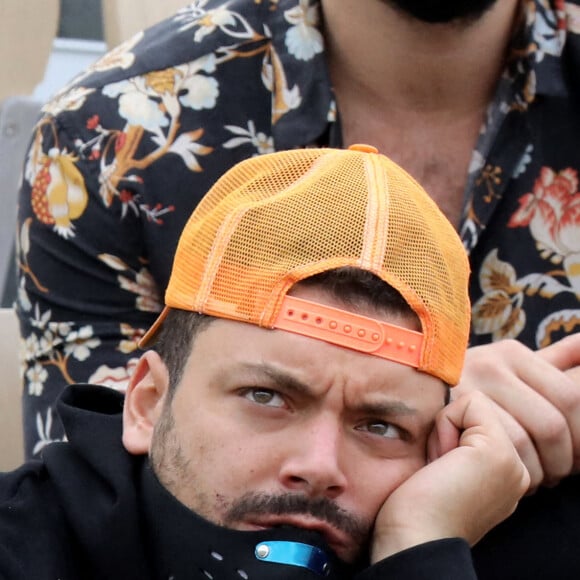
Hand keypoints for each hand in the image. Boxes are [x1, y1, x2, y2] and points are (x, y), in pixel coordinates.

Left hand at [370, 391, 528, 562]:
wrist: (412, 539)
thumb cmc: (413, 507)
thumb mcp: (444, 465)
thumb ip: (456, 440)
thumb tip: (445, 402)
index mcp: (505, 475)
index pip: (475, 418)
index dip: (446, 434)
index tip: (437, 471)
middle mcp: (518, 469)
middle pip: (476, 410)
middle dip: (447, 430)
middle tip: (438, 471)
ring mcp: (514, 462)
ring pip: (474, 405)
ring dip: (445, 430)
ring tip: (440, 468)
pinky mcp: (499, 452)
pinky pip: (470, 402)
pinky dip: (444, 425)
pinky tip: (440, 461)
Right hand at [453, 334, 579, 491]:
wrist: (413, 412)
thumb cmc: (470, 400)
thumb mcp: (511, 376)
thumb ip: (552, 361)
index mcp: (511, 352)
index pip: (570, 397)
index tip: (575, 459)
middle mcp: (489, 361)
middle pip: (553, 422)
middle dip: (562, 460)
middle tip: (553, 476)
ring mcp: (467, 385)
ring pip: (528, 440)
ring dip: (537, 471)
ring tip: (530, 478)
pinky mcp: (449, 410)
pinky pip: (501, 448)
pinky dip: (509, 469)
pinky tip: (505, 475)